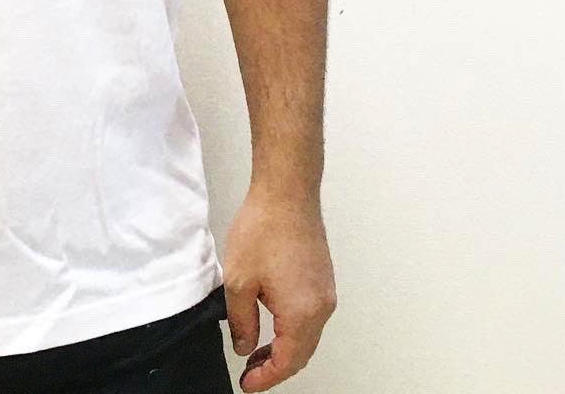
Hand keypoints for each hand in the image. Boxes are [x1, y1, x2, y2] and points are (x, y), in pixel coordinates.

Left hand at [221, 185, 336, 390]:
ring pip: (307, 334)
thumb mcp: (239, 280)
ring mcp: (325, 291)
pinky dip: (293, 327)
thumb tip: (245, 345)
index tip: (247, 384)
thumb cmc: (264, 228)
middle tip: (250, 372)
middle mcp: (321, 307)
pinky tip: (272, 320)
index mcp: (302, 313)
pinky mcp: (322, 277)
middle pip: (301, 353)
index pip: (287, 362)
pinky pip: (310, 315)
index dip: (265, 377)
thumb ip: (241, 321)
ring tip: (257, 349)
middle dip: (275, 366)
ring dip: (284, 347)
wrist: (287, 191)